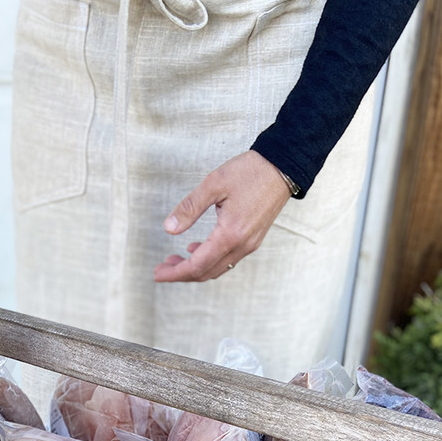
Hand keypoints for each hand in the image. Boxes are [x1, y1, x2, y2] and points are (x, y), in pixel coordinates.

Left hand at [153, 151, 291, 282]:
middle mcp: (242, 245)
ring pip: (217, 268)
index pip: (197, 265)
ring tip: (175, 259)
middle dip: (181, 274)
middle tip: (161, 268)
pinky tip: (196, 248)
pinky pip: (227, 259)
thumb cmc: (250, 172)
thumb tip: (168, 229)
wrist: (283, 167)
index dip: (175, 272)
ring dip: (195, 268)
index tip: (158, 273)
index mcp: (230, 234)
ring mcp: (249, 244)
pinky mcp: (253, 239)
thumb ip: (190, 208)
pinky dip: (209, 260)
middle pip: (206, 272)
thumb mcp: (214, 184)